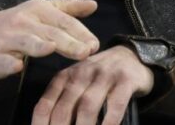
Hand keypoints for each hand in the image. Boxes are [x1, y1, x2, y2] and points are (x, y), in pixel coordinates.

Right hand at [0, 0, 99, 78]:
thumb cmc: (21, 23)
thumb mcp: (44, 10)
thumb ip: (69, 9)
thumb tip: (94, 4)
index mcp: (38, 10)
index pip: (63, 20)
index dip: (79, 32)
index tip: (94, 45)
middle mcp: (24, 22)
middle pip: (49, 33)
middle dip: (67, 42)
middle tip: (85, 52)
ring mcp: (8, 39)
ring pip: (25, 42)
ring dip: (38, 46)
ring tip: (51, 48)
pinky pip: (3, 60)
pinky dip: (9, 62)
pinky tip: (17, 66)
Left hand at [32, 44, 153, 124]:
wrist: (130, 56)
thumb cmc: (98, 77)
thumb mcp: (77, 84)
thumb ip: (63, 103)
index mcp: (64, 78)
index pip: (44, 106)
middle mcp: (81, 74)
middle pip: (64, 109)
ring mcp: (103, 76)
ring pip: (87, 106)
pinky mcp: (125, 80)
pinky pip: (115, 104)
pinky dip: (109, 123)